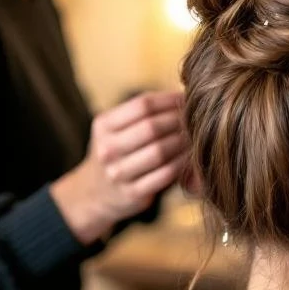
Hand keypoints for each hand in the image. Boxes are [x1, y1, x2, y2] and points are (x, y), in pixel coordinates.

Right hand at [51, 91, 188, 242]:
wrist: (93, 193)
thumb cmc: (117, 152)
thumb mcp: (116, 128)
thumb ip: (142, 112)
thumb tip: (182, 95)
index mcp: (104, 125)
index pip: (142, 105)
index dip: (169, 100)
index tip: (186, 98)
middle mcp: (107, 149)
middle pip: (151, 127)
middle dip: (178, 120)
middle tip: (195, 118)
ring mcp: (118, 173)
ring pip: (159, 151)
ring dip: (182, 142)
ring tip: (195, 136)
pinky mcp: (132, 194)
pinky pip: (165, 174)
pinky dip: (182, 163)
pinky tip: (190, 157)